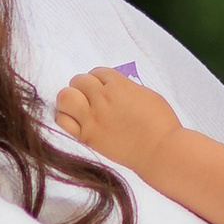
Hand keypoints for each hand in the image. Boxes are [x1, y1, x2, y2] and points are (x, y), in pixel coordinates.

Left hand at [58, 65, 182, 181]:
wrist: (159, 151)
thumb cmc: (160, 123)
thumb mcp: (146, 94)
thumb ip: (126, 88)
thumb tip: (113, 89)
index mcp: (119, 85)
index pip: (97, 72)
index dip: (98, 80)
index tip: (102, 88)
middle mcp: (102, 98)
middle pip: (78, 81)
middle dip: (82, 87)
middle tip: (89, 97)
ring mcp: (93, 118)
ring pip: (65, 97)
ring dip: (69, 99)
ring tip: (77, 107)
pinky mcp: (87, 136)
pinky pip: (63, 121)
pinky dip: (65, 117)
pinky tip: (74, 120)